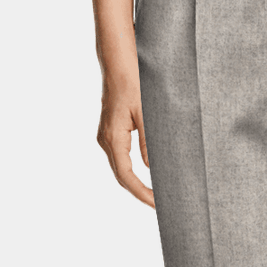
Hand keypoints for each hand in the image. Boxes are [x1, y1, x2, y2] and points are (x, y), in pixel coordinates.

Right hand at [97, 71, 153, 207]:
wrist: (117, 62)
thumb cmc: (132, 82)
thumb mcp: (146, 112)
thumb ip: (149, 142)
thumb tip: (152, 168)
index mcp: (113, 137)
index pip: (126, 176)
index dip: (141, 193)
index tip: (157, 204)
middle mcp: (106, 140)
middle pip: (122, 176)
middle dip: (140, 193)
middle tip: (161, 205)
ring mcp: (106, 137)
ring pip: (120, 169)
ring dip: (136, 184)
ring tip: (156, 194)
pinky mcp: (111, 132)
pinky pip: (121, 159)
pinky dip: (133, 172)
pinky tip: (147, 176)